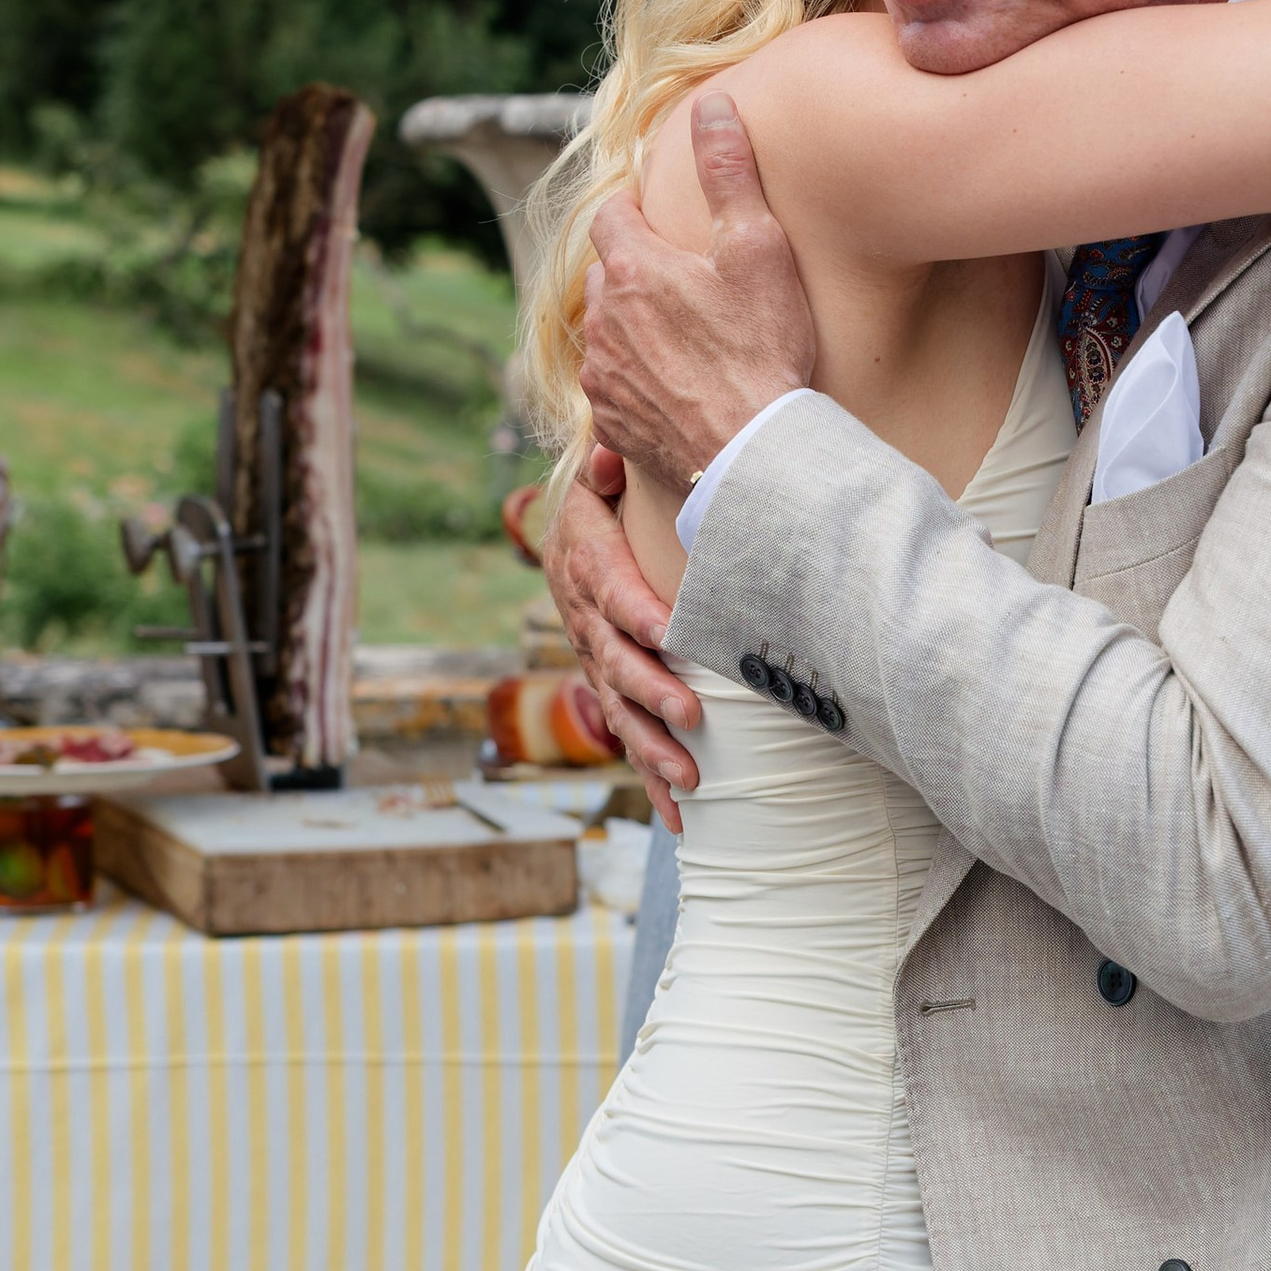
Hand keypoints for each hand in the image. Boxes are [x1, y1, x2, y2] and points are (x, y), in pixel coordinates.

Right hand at [541, 473, 704, 821]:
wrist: (578, 526)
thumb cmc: (613, 496)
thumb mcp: (608, 471)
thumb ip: (612, 464)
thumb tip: (610, 455)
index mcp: (584, 562)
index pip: (611, 590)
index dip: (638, 613)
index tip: (670, 633)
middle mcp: (583, 617)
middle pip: (615, 662)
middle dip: (651, 693)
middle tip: (692, 718)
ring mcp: (594, 659)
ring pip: (618, 710)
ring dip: (651, 747)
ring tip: (689, 779)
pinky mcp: (610, 688)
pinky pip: (626, 735)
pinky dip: (649, 777)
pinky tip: (680, 815)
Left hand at [578, 90, 817, 495]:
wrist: (752, 454)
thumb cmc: (762, 350)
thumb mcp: (759, 249)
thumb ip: (730, 173)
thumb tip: (712, 106)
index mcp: (633, 268)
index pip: (611, 216)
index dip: (637, 214)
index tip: (667, 225)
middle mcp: (604, 318)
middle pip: (606, 275)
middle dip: (636, 272)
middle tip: (685, 285)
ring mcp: (601, 374)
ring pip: (605, 332)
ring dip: (632, 328)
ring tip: (683, 341)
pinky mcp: (609, 421)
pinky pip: (610, 387)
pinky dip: (634, 380)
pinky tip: (675, 388)